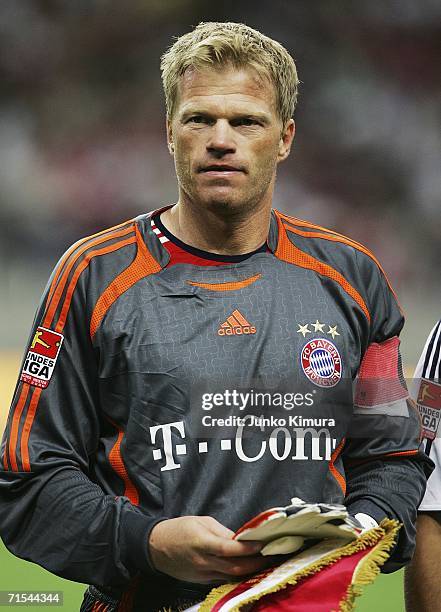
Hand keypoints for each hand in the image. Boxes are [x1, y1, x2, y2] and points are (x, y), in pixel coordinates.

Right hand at [148, 516, 269, 582]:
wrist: (155, 546)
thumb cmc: (178, 529)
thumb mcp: (201, 521)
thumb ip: (222, 531)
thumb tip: (240, 539)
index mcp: (202, 542)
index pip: (229, 549)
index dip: (247, 549)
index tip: (262, 545)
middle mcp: (203, 561)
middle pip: (234, 567)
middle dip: (254, 564)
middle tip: (269, 557)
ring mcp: (202, 574)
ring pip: (230, 576)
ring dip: (248, 571)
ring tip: (262, 563)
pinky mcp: (201, 580)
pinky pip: (222, 579)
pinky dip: (235, 575)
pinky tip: (246, 569)